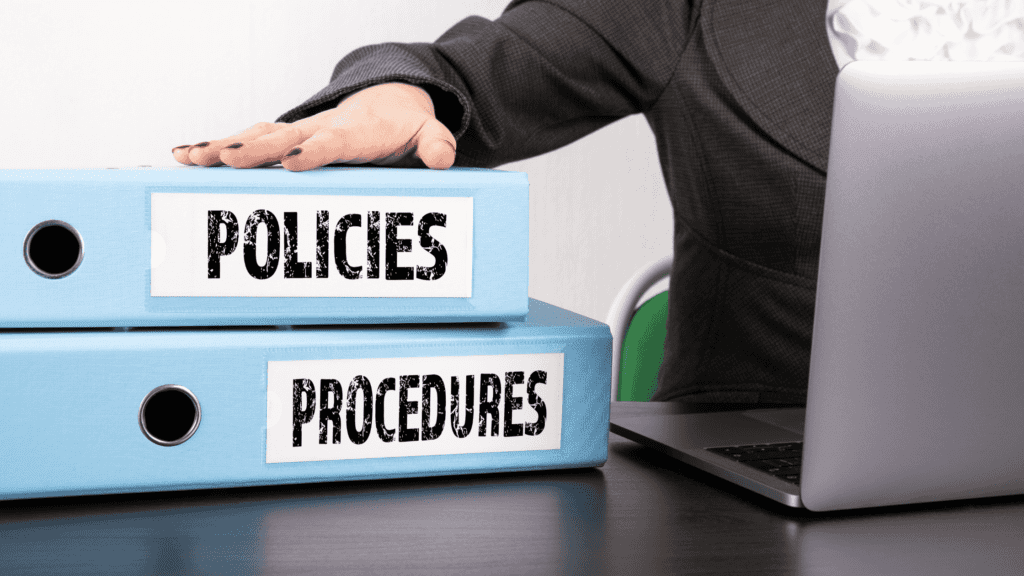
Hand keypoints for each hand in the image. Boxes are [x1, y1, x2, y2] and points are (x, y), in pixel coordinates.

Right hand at [172, 83, 455, 170]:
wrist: (387, 100)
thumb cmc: (403, 125)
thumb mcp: (428, 133)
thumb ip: (436, 144)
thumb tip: (443, 157)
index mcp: (354, 130)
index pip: (333, 141)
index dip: (315, 150)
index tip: (295, 159)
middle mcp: (318, 128)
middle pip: (283, 138)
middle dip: (254, 150)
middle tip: (225, 160)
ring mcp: (297, 132)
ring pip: (256, 137)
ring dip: (224, 147)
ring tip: (191, 159)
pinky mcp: (284, 138)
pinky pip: (247, 140)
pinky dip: (216, 146)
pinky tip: (184, 154)